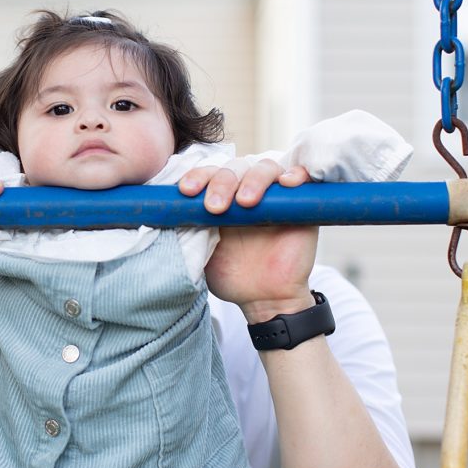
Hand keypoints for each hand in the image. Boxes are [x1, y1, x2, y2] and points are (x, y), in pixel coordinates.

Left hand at [180, 159, 319, 321]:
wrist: (265, 300)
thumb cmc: (232, 275)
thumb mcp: (202, 251)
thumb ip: (187, 229)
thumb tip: (163, 212)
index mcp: (221, 196)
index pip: (208, 173)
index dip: (197, 177)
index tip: (186, 191)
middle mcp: (246, 189)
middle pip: (234, 167)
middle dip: (222, 181)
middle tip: (215, 207)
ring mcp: (275, 195)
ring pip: (265, 167)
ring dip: (254, 179)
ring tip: (246, 202)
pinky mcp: (302, 203)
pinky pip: (303, 177)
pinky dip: (297, 174)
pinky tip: (288, 182)